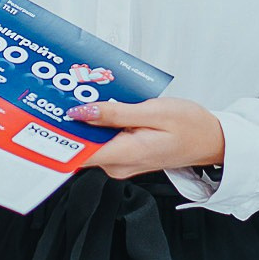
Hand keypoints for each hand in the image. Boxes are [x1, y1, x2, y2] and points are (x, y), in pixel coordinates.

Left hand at [73, 97, 225, 178]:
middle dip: (72, 122)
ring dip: (86, 121)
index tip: (46, 120)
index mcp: (127, 154)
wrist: (212, 140)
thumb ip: (116, 113)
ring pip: (92, 143)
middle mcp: (120, 165)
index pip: (80, 155)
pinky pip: (104, 142)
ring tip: (85, 95)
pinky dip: (100, 125)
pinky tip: (104, 107)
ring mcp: (122, 164)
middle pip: (82, 146)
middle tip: (65, 94)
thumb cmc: (191, 126)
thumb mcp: (154, 111)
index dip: (59, 139)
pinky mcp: (125, 158)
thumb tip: (83, 112)